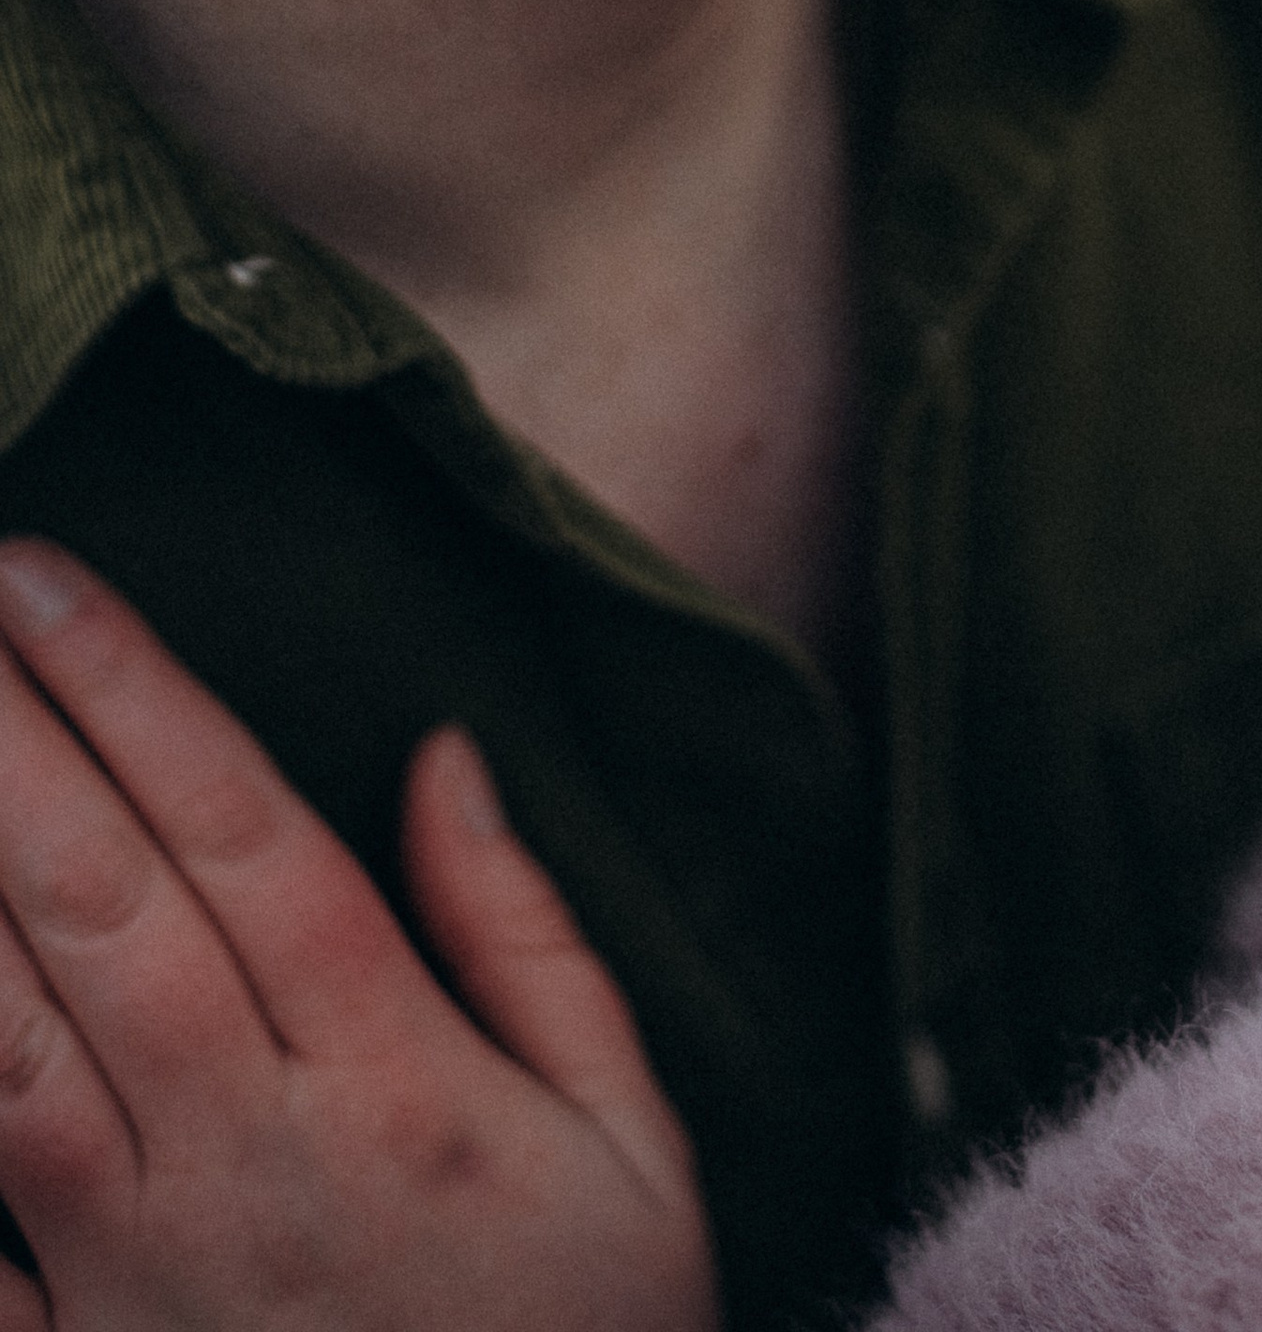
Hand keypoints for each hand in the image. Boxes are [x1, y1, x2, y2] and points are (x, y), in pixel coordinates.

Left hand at [0, 542, 717, 1331]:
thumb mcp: (630, 1135)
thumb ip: (527, 936)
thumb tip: (442, 753)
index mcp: (391, 1077)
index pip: (238, 832)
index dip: (133, 688)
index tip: (50, 569)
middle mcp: (244, 1157)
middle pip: (97, 908)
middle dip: (5, 735)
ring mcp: (133, 1277)